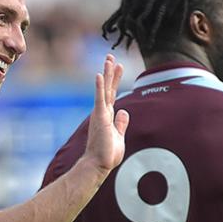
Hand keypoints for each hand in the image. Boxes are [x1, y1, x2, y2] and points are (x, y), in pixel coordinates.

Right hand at [82, 54, 128, 173]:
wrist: (98, 164)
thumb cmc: (107, 154)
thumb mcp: (118, 136)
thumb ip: (121, 124)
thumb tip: (124, 112)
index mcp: (108, 116)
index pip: (112, 94)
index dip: (115, 80)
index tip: (117, 66)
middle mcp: (103, 112)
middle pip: (108, 88)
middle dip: (110, 72)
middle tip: (111, 57)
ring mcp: (100, 114)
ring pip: (104, 89)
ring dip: (107, 74)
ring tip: (109, 59)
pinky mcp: (99, 117)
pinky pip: (99, 98)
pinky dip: (99, 86)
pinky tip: (99, 75)